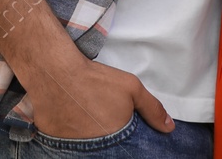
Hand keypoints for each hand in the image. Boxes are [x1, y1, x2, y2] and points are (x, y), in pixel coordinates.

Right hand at [20, 58, 172, 138]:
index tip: (117, 127)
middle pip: (103, 148)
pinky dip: (66, 132)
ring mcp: (69, 146)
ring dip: (86, 136)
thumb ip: (152, 109)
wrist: (55, 71)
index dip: (123, 144)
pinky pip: (62, 141)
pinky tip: (68, 116)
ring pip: (83, 146)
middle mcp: (92, 148)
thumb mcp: (131, 88)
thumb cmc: (94, 79)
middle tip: (100, 118)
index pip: (123, 152)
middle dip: (105, 137)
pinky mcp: (52, 138)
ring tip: (84, 116)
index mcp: (113, 140)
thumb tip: (169, 127)